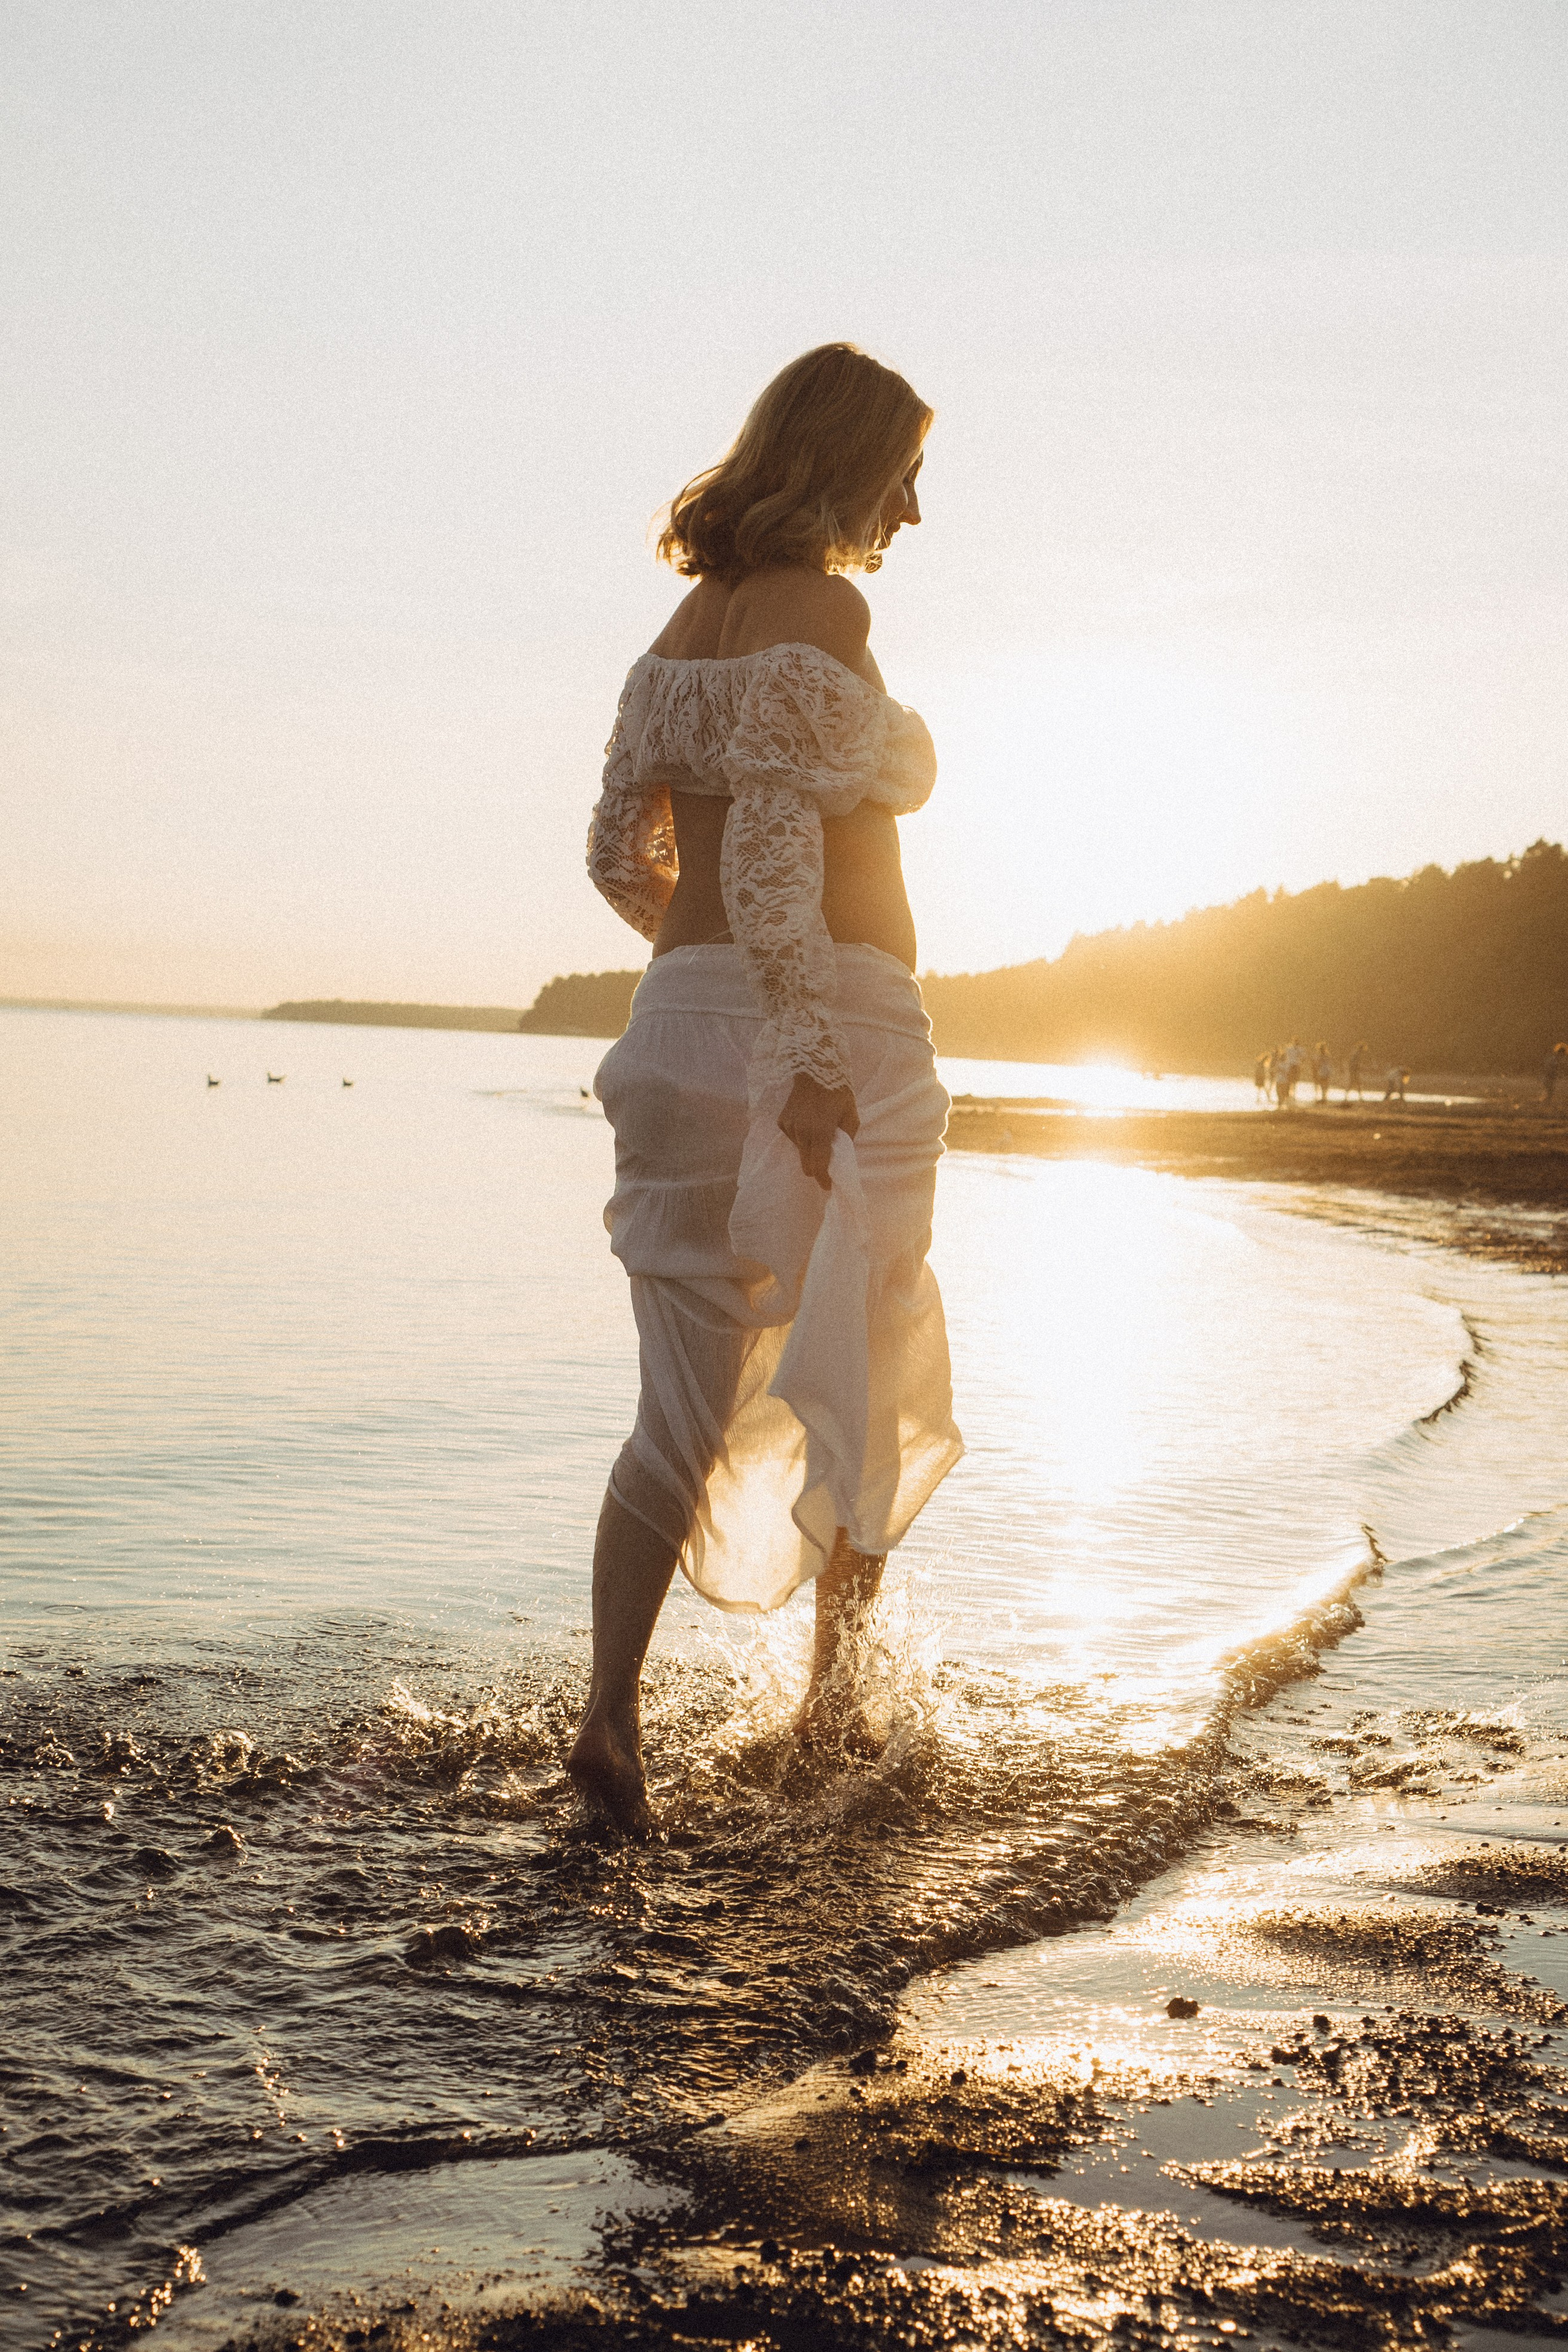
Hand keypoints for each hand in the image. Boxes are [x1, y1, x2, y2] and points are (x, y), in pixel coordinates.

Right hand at [778, 1073, 858, 1190]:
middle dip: (816, 1168)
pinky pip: (792, 1138)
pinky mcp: (782, 1122)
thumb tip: (840, 1155)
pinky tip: (807, 1123)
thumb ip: (847, 1138)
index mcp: (820, 1132)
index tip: (828, 1185)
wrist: (814, 1069)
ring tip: (818, 1133)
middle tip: (826, 1164)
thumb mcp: (851, 1114)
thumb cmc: (837, 1091)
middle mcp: (802, 1132)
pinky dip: (801, 1137)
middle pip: (806, 1165)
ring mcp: (790, 1127)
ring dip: (809, 1150)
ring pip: (800, 1151)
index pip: (819, 1166)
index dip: (824, 1179)